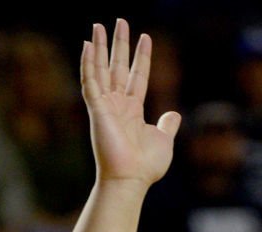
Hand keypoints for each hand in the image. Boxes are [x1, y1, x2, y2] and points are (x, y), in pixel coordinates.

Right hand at [82, 19, 180, 188]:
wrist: (131, 179)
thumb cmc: (146, 166)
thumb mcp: (163, 140)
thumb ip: (168, 125)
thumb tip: (175, 114)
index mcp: (133, 110)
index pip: (137, 76)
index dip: (141, 57)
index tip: (145, 37)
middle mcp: (118, 104)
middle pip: (118, 67)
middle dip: (118, 44)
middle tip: (119, 21)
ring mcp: (106, 105)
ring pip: (101, 69)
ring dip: (99, 47)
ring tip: (99, 25)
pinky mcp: (96, 108)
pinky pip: (89, 80)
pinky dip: (87, 63)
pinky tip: (86, 45)